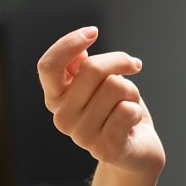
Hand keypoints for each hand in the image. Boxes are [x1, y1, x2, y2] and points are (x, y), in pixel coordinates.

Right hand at [37, 27, 165, 177]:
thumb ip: (82, 67)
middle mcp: (62, 117)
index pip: (48, 66)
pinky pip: (127, 109)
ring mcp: (82, 136)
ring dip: (131, 92)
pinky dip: (136, 110)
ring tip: (126, 108)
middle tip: (131, 69)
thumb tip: (78, 50)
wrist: (136, 153)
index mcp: (56, 98)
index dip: (69, 43)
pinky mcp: (105, 148)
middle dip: (120, 62)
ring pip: (116, 86)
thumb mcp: (99, 84)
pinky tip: (131, 124)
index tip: (93, 32)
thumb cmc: (117, 111)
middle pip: (93, 68)